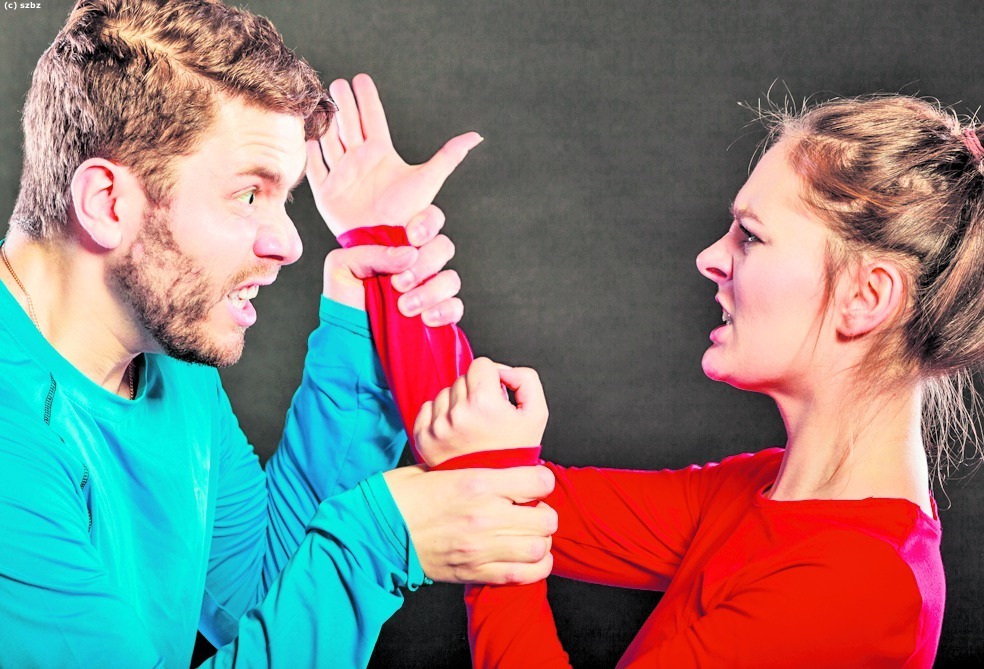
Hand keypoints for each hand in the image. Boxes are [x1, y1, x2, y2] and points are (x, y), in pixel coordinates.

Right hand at [306, 73, 482, 236]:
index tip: (360, 78)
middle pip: (348, 123)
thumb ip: (449, 156)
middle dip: (342, 103)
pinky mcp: (326, 191)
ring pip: (329, 140)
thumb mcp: (429, 179)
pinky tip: (306, 139)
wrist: (386, 238)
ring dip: (324, 123)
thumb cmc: (409, 212)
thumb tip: (477, 136)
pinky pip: (315, 168)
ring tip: (320, 102)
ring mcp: (341, 173)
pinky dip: (310, 154)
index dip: (366, 98)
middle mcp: (359, 158)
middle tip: (337, 84)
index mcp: (380, 152)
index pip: (372, 117)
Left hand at [322, 205, 462, 324]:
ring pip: (450, 279)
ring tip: (404, 307)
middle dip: (425, 264)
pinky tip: (425, 318)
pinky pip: (455, 307)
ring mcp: (429, 289)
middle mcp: (418, 264)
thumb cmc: (342, 299)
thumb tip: (409, 254)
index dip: (428, 223)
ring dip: (430, 291)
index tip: (412, 238)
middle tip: (398, 283)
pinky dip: (444, 311)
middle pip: (443, 248)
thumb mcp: (342, 266)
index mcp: (399, 245)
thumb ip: (371, 252)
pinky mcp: (437, 314)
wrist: (347, 338)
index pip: (428, 220)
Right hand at [385, 464, 557, 583]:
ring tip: (528, 534)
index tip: (534, 482)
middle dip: (544, 513)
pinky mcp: (474, 571)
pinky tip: (529, 558)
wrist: (374, 532)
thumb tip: (500, 466)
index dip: (542, 480)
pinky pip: (523, 575)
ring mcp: (481, 547)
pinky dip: (534, 568)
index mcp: (478, 482)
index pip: (539, 481)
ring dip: (539, 541)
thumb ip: (474, 467)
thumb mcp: (439, 467)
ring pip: (539, 548)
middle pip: (546, 518)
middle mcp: (485, 515)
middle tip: (531, 510)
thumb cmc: (402, 496)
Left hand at [414, 357, 548, 466]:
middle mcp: (456, 413)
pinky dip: (440, 416)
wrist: (495, 488)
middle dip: (476, 391)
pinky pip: (427, 409)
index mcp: (483, 403)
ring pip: (445, 393)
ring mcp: (437, 427)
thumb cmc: (516, 452)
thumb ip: (526, 379)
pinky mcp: (423, 438)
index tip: (497, 396)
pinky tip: (456, 432)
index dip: (493, 377)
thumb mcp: (537, 413)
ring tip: (472, 427)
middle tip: (486, 416)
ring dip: (458, 404)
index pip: (481, 364)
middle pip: (462, 378)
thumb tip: (503, 371)